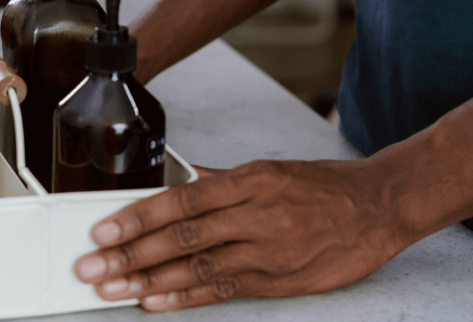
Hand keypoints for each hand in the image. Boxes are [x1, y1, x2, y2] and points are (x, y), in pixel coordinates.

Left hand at [73, 159, 406, 311]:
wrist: (380, 207)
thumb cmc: (324, 187)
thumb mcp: (271, 170)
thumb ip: (222, 180)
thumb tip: (177, 179)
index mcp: (252, 180)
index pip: (182, 198)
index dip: (139, 217)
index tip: (104, 229)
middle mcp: (258, 215)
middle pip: (182, 236)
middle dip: (130, 254)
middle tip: (91, 267)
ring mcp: (269, 252)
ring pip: (198, 267)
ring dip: (149, 281)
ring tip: (112, 290)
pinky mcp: (279, 281)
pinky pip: (224, 290)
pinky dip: (187, 298)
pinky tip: (156, 303)